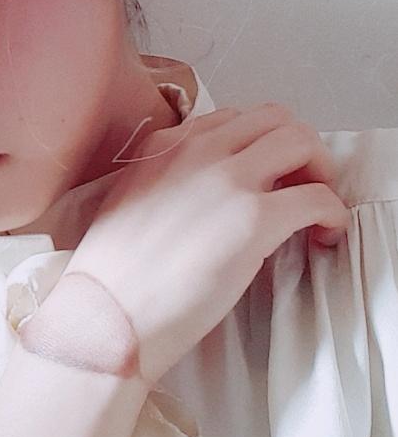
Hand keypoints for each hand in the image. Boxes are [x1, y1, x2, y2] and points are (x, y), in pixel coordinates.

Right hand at [57, 103, 351, 387]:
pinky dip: (332, 214)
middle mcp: (197, 150)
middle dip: (296, 149)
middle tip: (300, 187)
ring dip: (319, 171)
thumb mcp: (128, 205)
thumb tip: (205, 202)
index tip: (263, 176)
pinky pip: (319, 197)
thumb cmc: (110, 278)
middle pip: (274, 119)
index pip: (231, 121)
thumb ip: (167, 185)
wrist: (104, 317)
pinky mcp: (255, 219)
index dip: (257, 148)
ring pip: (302, 140)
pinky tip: (322, 237)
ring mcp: (228, 181)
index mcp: (163, 146)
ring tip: (314, 210)